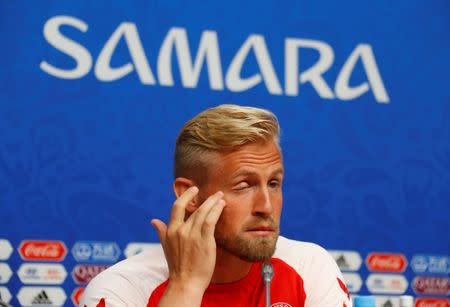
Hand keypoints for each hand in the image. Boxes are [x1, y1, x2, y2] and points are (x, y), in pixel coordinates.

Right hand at [151, 187, 225, 303]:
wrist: (186, 282)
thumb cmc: (178, 267)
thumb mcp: (166, 247)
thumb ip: (161, 232)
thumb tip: (154, 221)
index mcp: (171, 231)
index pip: (177, 207)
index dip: (186, 196)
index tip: (194, 189)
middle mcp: (181, 230)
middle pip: (195, 209)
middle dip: (207, 199)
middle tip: (216, 193)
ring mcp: (193, 235)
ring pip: (204, 212)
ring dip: (214, 202)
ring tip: (221, 197)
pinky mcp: (205, 240)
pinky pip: (211, 220)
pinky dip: (217, 210)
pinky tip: (222, 206)